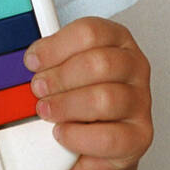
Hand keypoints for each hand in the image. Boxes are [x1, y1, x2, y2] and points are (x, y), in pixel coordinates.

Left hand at [24, 17, 152, 169]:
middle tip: (37, 89)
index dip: (56, 47)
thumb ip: (51, 60)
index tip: (32, 62)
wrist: (95, 137)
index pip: (90, 32)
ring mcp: (140, 101)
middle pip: (100, 64)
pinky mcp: (139, 136)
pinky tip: (62, 133)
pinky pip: (109, 137)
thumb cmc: (79, 93)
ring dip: (66, 106)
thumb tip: (29, 63)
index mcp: (116, 39)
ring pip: (105, 99)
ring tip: (46, 111)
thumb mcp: (65, 67)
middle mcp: (134, 66)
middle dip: (60, 78)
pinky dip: (78, 136)